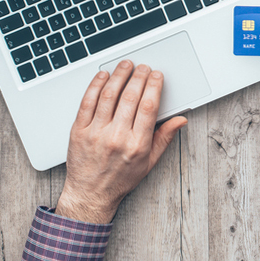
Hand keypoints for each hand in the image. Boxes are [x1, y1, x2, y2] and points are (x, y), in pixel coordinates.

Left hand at [55, 60, 187, 223]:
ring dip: (119, 76)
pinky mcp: (79, 131)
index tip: (156, 75)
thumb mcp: (149, 162)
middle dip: (139, 77)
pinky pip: (87, 102)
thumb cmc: (120, 179)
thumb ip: (165, 137)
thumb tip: (180, 120)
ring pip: (109, 96)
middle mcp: (117, 137)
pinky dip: (95, 86)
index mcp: (137, 144)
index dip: (154, 86)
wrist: (90, 194)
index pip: (148, 107)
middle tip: (143, 67)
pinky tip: (103, 76)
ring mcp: (96, 133)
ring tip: (125, 65)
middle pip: (130, 97)